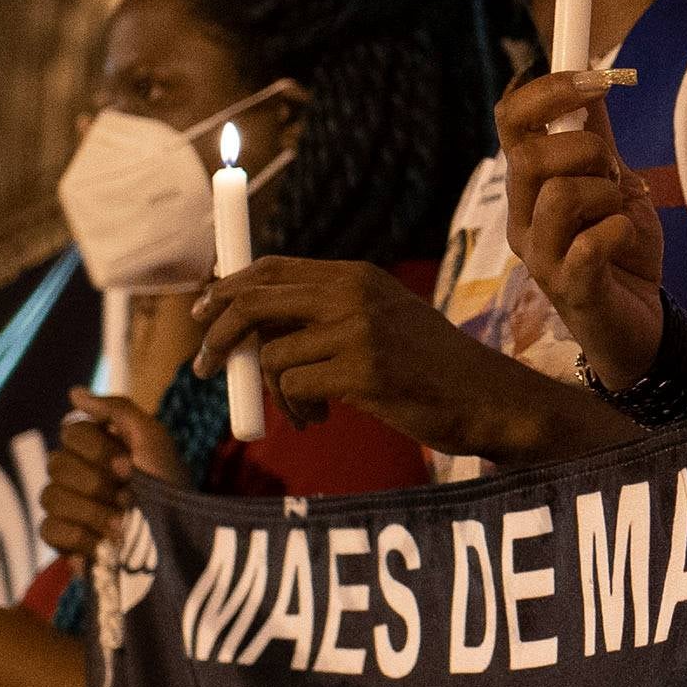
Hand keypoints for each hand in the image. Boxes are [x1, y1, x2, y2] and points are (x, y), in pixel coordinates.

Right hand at [43, 390, 183, 560]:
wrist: (176, 540)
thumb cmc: (169, 486)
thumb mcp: (154, 440)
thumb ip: (117, 410)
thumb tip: (74, 393)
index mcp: (99, 445)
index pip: (70, 431)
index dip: (98, 450)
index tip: (129, 464)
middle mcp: (79, 471)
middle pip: (56, 463)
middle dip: (97, 483)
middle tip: (128, 495)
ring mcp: (68, 505)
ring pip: (50, 496)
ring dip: (93, 511)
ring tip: (122, 523)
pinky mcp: (62, 539)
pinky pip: (48, 529)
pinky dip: (79, 536)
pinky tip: (103, 543)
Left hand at [191, 257, 564, 456]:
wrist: (484, 398)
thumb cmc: (428, 367)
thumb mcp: (381, 321)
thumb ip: (326, 315)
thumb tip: (250, 326)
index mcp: (358, 275)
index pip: (272, 267)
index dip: (227, 287)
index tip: (202, 313)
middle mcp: (355, 293)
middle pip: (253, 300)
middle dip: (216, 335)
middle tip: (203, 369)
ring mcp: (359, 330)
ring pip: (270, 356)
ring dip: (272, 393)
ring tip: (301, 412)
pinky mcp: (362, 371)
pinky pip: (292, 388)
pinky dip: (295, 410)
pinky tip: (320, 419)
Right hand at [499, 70, 666, 390]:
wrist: (640, 324)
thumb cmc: (620, 252)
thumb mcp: (614, 185)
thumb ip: (596, 139)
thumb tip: (591, 77)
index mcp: (529, 188)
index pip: (511, 121)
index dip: (549, 89)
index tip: (596, 78)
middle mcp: (522, 220)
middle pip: (529, 156)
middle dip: (586, 150)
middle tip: (612, 174)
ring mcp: (540, 258)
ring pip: (559, 195)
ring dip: (606, 194)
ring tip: (618, 215)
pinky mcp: (570, 289)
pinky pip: (591, 242)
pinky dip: (620, 232)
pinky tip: (625, 243)